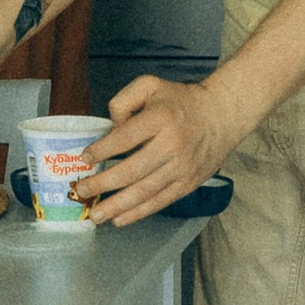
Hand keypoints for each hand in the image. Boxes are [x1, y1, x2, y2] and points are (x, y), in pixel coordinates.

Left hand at [77, 70, 237, 226]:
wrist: (223, 115)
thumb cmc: (182, 101)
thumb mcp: (151, 85)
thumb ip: (124, 101)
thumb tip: (110, 130)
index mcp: (161, 118)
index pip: (125, 138)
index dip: (102, 150)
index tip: (85, 158)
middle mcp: (172, 145)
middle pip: (132, 170)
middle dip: (103, 183)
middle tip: (81, 191)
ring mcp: (182, 167)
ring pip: (144, 191)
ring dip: (117, 206)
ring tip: (95, 215)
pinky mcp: (188, 183)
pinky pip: (160, 201)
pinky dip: (138, 213)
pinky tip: (120, 219)